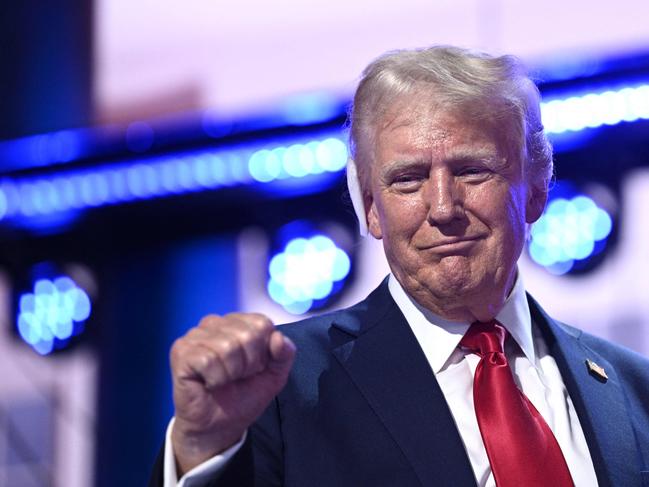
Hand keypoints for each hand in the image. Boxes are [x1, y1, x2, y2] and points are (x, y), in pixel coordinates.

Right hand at [169, 313, 295, 473]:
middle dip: (249, 364)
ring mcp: (195, 335)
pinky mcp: (181, 351)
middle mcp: (214, 323)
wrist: (218, 427)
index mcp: (237, 322)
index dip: (264, 352)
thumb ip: (284, 354)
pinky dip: (215, 378)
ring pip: (228, 347)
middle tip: (237, 377)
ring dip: (231, 373)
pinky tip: (209, 383)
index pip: (262, 323)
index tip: (254, 368)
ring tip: (223, 380)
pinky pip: (208, 359)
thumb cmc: (243, 397)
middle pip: (248, 334)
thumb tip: (278, 337)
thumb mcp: (274, 375)